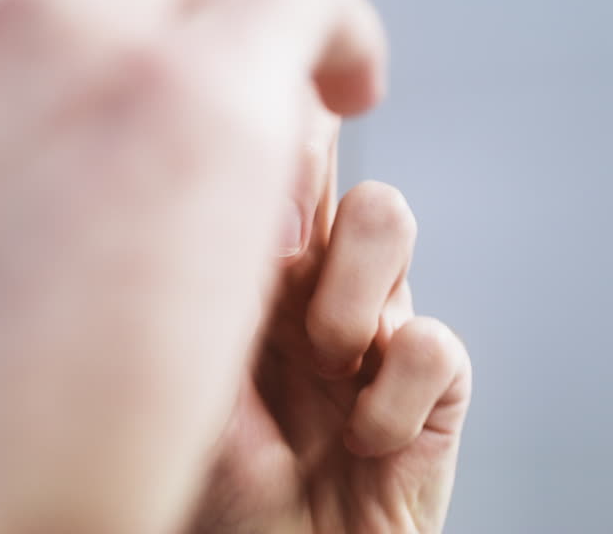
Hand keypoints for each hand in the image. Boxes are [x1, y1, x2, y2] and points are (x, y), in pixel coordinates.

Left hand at [190, 124, 472, 533]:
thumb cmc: (206, 489)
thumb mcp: (178, 366)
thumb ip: (209, 273)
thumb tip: (242, 177)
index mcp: (244, 261)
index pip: (268, 145)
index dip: (273, 123)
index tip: (255, 148)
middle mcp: (312, 279)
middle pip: (310, 136)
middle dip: (305, 199)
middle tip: (270, 279)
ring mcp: (374, 329)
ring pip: (386, 215)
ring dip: (349, 291)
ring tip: (320, 362)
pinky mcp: (431, 392)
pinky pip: (435, 342)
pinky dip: (395, 396)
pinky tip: (362, 439)